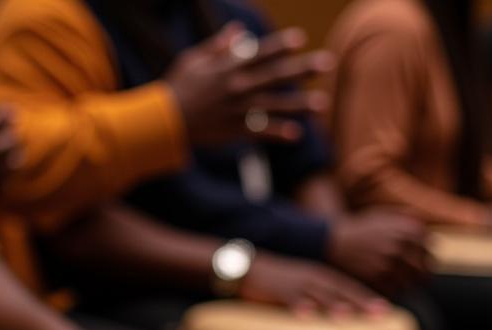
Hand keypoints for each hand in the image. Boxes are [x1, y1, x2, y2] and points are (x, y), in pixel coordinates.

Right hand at [167, 23, 333, 146]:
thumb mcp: (192, 59)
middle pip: (276, 75)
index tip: (300, 40)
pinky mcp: (232, 130)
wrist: (163, 122)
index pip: (260, 53)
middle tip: (327, 63)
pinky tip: (296, 135)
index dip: (281, 46)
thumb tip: (238, 33)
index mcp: (228, 67)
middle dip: (303, 69)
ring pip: (275, 105)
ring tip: (322, 105)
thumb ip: (217, 46)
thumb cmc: (175, 88)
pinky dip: (278, 133)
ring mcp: (237, 109)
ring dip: (300, 105)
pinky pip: (260, 132)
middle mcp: (238, 86)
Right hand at [240, 252, 390, 317]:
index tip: (386, 311)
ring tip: (347, 316)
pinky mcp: (279, 290)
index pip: (350, 288)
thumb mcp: (304, 283)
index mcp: (322, 277)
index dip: (368, 298)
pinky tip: (305, 316)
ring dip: (333, 305)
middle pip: (341, 291)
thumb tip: (340, 312)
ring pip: (319, 295)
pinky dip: (298, 307)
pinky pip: (290, 299)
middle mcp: (314, 279)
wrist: (252, 266)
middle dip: (361, 302)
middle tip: (381, 314)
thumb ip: (322, 295)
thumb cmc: (279, 279)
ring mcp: (297, 285)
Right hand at [327, 211, 429, 291]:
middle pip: (424, 268)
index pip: (430, 249)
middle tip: (413, 282)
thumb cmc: (361, 229)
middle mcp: (403, 244)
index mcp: (410, 229)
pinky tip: (386, 289)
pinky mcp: (377, 276)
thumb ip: (408, 219)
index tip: (418, 265)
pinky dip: (393, 292)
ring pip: (411, 282)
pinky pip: (395, 290)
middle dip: (420, 276)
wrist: (333, 240)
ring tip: (400, 287)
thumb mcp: (386, 215)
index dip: (425, 259)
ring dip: (407, 286)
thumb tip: (427, 233)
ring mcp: (391, 261)